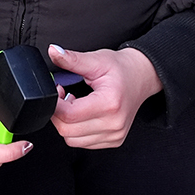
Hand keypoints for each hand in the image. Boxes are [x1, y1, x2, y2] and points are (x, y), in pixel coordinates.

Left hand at [46, 45, 162, 149]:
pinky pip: (83, 143)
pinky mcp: (113, 140)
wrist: (141, 78)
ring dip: (66, 123)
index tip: (56, 89)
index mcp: (109, 104)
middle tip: (62, 96)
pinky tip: (82, 114)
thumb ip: (72, 59)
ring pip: (72, 140)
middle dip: (57, 113)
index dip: (54, 103)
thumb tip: (53, 51)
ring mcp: (114, 135)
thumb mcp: (96, 60)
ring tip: (73, 105)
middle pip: (67, 131)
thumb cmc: (121, 70)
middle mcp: (114, 124)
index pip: (69, 115)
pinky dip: (76, 130)